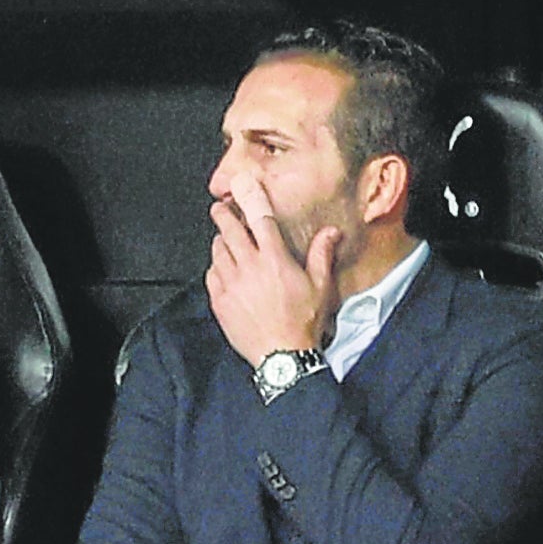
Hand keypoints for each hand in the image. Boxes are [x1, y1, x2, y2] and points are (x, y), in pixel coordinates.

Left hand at [205, 173, 341, 367]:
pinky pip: (211, 274)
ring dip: (221, 241)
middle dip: (223, 215)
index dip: (249, 199)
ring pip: (218, 251)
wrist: (283, 356)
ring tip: (225, 240)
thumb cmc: (304, 323)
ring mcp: (231, 285)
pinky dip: (215, 266)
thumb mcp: (320, 287)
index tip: (240, 187)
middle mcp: (249, 267)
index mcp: (275, 260)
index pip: (259, 220)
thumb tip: (331, 231)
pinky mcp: (220, 301)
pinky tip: (222, 268)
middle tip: (221, 208)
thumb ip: (321, 255)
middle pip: (229, 230)